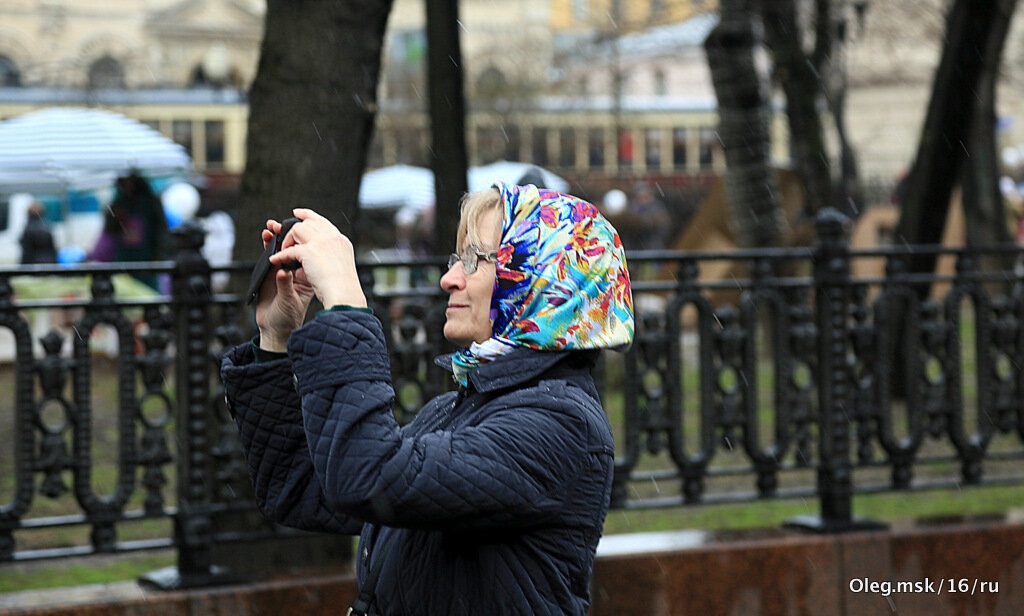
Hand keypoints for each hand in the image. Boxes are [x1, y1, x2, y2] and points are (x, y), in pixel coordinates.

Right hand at [255, 219, 315, 350]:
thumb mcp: (289, 302)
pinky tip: (265, 238)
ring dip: (276, 237)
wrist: (275, 329)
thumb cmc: (289, 318)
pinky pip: (269, 257)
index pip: (307, 254)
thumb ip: (285, 286)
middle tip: (281, 225)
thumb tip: (283, 272)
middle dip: (288, 235)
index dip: (303, 241)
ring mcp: (283, 271)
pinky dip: (267, 247)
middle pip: (294, 248)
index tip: (298, 230)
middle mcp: (296, 271)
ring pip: (281, 250)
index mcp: (307, 276)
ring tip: (271, 228)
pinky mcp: (269, 274)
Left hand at [270, 208, 366, 310]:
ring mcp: (321, 243)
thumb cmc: (344, 287)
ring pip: (298, 230)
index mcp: (341, 241)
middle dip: (294, 226)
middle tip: (283, 232)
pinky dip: (280, 255)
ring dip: (288, 239)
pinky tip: (276, 260)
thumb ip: (330, 256)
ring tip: (284, 250)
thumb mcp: (341, 266)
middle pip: (309, 222)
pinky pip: (289, 250)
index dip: (309, 216)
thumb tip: (319, 253)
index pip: (323, 222)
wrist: (344, 295)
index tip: (299, 214)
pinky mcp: (309, 252)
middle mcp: (332, 238)